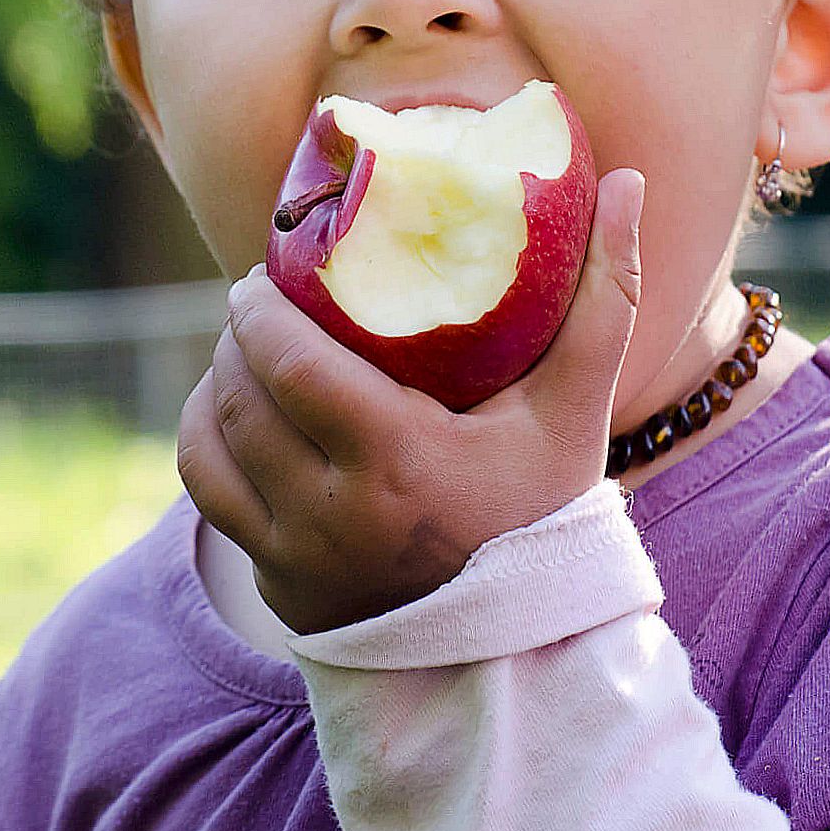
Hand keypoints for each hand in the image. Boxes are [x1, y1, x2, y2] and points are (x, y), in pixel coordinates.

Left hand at [177, 167, 645, 635]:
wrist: (519, 653)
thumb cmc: (546, 514)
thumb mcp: (576, 410)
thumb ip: (605, 298)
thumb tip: (623, 177)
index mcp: (398, 461)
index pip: (289, 363)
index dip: (259, 310)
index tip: (266, 273)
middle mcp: (332, 514)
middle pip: (240, 395)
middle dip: (237, 336)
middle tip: (257, 300)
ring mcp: (295, 557)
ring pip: (211, 443)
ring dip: (216, 383)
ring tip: (244, 349)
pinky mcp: (274, 585)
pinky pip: (206, 497)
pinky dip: (206, 441)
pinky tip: (229, 412)